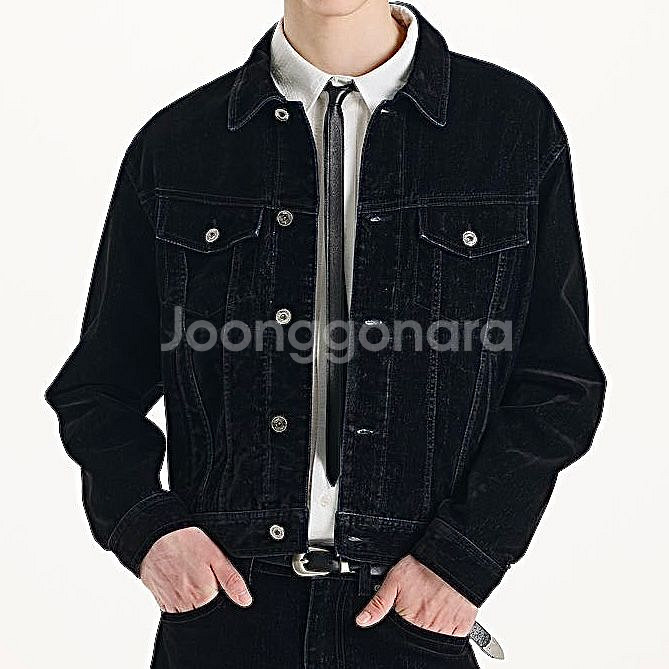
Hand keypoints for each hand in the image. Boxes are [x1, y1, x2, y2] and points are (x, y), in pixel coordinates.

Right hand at [140, 526, 251, 612]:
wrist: (154, 537)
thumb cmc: (185, 542)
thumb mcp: (216, 556)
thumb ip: (231, 580)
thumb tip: (246, 601)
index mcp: (203, 596)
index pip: (219, 610)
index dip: (222, 596)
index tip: (219, 583)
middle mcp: (185, 606)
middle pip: (204, 612)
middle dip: (209, 600)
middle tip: (204, 575)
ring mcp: (171, 605)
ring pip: (189, 612)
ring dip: (194, 600)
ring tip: (192, 576)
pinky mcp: (160, 600)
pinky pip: (174, 609)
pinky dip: (181, 599)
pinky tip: (182, 580)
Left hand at [355, 555, 476, 635]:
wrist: (452, 558)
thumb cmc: (424, 566)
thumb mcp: (394, 579)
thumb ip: (378, 603)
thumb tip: (362, 621)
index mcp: (408, 618)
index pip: (400, 631)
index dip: (401, 618)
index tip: (406, 608)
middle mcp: (426, 627)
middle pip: (416, 634)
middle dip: (416, 621)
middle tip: (421, 601)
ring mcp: (445, 629)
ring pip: (434, 637)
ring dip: (432, 624)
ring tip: (432, 602)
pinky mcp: (461, 628)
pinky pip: (453, 637)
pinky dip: (448, 626)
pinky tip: (445, 609)